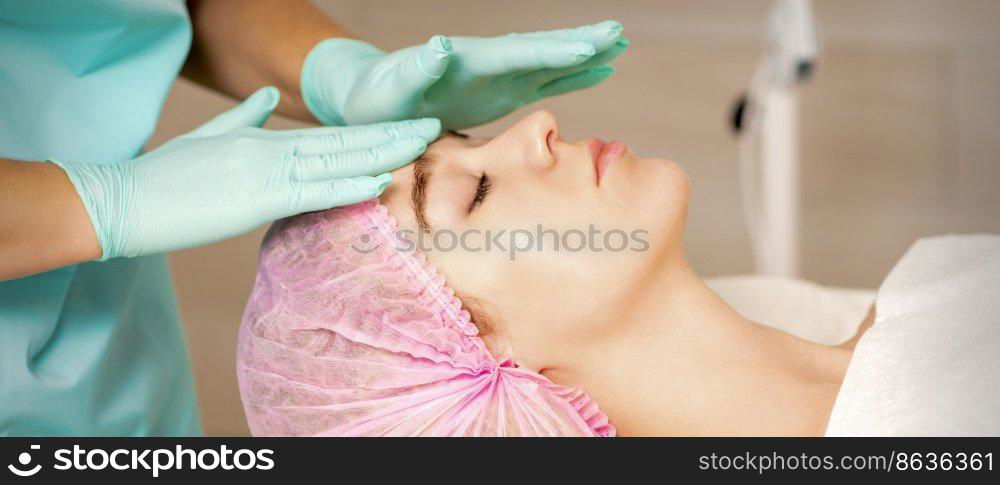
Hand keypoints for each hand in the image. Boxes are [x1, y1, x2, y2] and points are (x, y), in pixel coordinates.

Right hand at [53, 87, 439, 259]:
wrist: (124, 200)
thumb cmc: (165, 177)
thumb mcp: (210, 137)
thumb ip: (245, 116)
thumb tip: (269, 98)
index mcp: (262, 139)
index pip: (328, 136)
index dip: (370, 132)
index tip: (403, 130)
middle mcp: (270, 151)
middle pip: (343, 142)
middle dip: (391, 135)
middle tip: (434, 128)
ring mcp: (264, 172)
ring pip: (336, 161)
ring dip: (382, 153)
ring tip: (421, 145)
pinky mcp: (255, 198)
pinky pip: (312, 192)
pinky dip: (347, 187)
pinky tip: (378, 181)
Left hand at [301, 20, 628, 128]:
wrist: (372, 100)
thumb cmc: (376, 98)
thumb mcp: (390, 88)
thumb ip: (415, 69)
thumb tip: (440, 46)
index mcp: (467, 60)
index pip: (516, 53)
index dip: (551, 52)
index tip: (586, 48)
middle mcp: (488, 62)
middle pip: (540, 48)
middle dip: (579, 42)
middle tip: (618, 32)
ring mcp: (498, 75)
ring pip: (549, 61)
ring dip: (584, 54)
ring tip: (620, 44)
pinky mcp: (500, 90)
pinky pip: (544, 79)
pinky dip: (573, 75)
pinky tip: (599, 70)